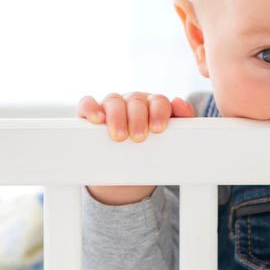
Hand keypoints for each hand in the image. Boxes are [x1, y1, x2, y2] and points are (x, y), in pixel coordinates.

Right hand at [77, 92, 196, 142]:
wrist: (127, 168)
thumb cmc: (152, 149)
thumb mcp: (170, 139)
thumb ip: (182, 122)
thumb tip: (180, 104)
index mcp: (153, 105)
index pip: (158, 101)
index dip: (159, 112)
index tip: (158, 129)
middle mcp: (132, 102)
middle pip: (136, 101)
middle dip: (138, 119)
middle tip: (139, 137)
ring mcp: (111, 106)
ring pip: (113, 100)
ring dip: (117, 117)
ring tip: (120, 136)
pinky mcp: (90, 113)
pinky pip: (87, 104)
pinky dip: (91, 109)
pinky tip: (97, 120)